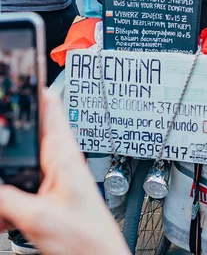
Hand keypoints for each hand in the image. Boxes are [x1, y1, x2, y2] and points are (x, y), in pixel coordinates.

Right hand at [0, 91, 129, 254]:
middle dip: (8, 143)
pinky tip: (4, 218)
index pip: (50, 108)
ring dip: (6, 183)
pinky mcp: (50, 196)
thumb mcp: (39, 218)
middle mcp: (60, 160)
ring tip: (4, 208)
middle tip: (1, 140)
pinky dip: (7, 204)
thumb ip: (9, 200)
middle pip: (28, 136)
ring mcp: (55, 177)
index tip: (19, 79)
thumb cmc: (87, 238)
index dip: (34, 90)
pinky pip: (21, 190)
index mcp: (63, 154)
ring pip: (20, 166)